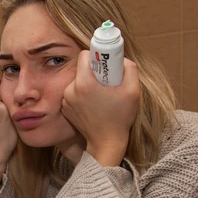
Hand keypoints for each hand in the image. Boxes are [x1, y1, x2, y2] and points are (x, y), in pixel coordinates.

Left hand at [61, 50, 139, 166]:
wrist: (106, 142)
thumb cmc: (120, 117)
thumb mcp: (133, 90)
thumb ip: (129, 68)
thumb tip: (121, 58)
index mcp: (84, 82)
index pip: (84, 55)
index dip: (97, 55)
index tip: (106, 63)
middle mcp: (70, 90)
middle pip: (81, 68)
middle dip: (94, 71)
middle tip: (107, 81)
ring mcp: (66, 100)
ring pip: (77, 81)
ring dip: (88, 83)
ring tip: (101, 96)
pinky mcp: (65, 108)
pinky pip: (74, 93)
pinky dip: (83, 95)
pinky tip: (94, 104)